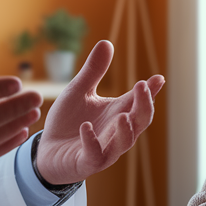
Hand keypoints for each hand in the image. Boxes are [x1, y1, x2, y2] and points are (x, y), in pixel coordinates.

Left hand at [34, 40, 164, 185]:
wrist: (47, 149)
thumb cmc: (68, 121)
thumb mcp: (78, 91)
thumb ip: (93, 71)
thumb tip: (107, 42)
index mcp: (117, 113)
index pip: (139, 102)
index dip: (150, 91)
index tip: (159, 78)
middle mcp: (116, 132)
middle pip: (139, 122)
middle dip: (143, 106)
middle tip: (142, 87)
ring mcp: (104, 149)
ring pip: (123, 142)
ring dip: (125, 130)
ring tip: (123, 115)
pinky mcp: (87, 163)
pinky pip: (94, 155)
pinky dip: (92, 141)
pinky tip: (86, 127)